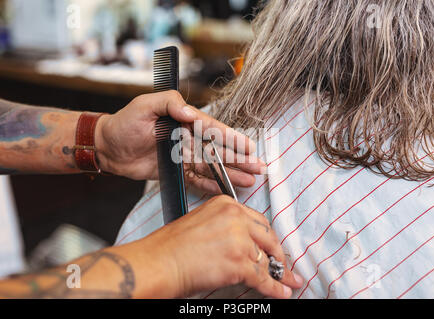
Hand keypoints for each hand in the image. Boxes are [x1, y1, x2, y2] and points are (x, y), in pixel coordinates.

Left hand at [95, 91, 265, 192]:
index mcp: (183, 121)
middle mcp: (187, 139)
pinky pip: (195, 179)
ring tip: (250, 180)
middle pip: (218, 150)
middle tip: (259, 167)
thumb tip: (191, 113)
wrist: (106, 147)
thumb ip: (169, 103)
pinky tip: (224, 190)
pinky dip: (209, 185)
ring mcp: (182, 156)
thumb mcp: (144, 105)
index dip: (232, 139)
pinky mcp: (175, 171)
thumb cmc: (123, 123)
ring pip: (211, 166)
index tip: (249, 147)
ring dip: (230, 173)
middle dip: (239, 159)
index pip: (212, 131)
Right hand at [138, 195, 302, 298]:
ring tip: (286, 282)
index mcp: (225, 205)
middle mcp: (236, 218)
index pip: (257, 221)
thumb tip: (243, 245)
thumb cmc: (171, 246)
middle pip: (268, 237)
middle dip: (277, 254)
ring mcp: (239, 240)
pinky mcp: (240, 263)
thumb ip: (226, 228)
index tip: (271, 247)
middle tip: (282, 265)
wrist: (158, 262)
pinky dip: (274, 289)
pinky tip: (281, 292)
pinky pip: (264, 278)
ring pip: (267, 260)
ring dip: (278, 274)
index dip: (267, 238)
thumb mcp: (201, 223)